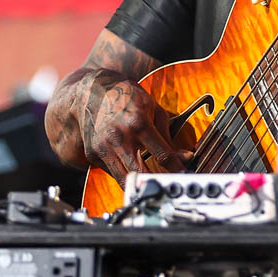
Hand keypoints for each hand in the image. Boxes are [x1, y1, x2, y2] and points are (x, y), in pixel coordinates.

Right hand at [74, 70, 184, 184]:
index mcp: (138, 123)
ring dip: (140, 185)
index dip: (178, 169)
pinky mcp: (92, 154)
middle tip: (168, 185)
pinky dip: (124, 174)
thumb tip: (185, 158)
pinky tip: (131, 168)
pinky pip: (112, 173)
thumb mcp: (153, 109)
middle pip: (142, 172)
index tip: (185, 176)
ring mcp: (103, 147)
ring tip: (151, 184)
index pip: (163, 155)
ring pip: (124, 180)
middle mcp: (119, 136)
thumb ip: (168, 136)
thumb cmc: (128, 98)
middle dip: (158, 182)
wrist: (93, 91)